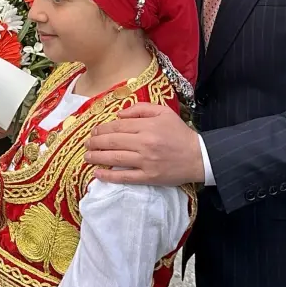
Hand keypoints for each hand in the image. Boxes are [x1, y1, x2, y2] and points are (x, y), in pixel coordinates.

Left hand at [85, 103, 203, 185]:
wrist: (199, 156)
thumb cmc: (180, 133)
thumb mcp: (164, 112)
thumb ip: (140, 109)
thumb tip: (119, 115)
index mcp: (147, 127)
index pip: (118, 127)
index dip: (102, 129)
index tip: (94, 131)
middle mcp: (144, 143)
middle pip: (112, 142)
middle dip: (95, 143)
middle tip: (86, 144)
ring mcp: (145, 162)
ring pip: (115, 159)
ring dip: (97, 157)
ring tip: (87, 157)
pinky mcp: (148, 177)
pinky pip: (125, 177)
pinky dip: (109, 176)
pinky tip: (98, 174)